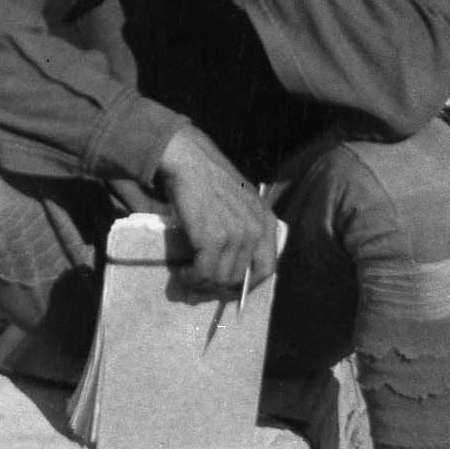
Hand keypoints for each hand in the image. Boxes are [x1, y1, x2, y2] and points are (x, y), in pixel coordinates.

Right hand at [155, 124, 277, 292]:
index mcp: (267, 222)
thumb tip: (235, 265)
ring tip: (187, 276)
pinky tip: (182, 272)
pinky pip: (204, 272)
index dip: (247, 284)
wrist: (190, 160)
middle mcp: (256, 230)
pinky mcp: (214, 238)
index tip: (229, 288)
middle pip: (240, 277)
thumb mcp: (241, 202)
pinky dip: (191, 277)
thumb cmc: (210, 178)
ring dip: (201, 283)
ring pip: (221, 278)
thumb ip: (246, 228)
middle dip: (218, 287)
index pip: (267, 269)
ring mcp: (236, 235)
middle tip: (200, 284)